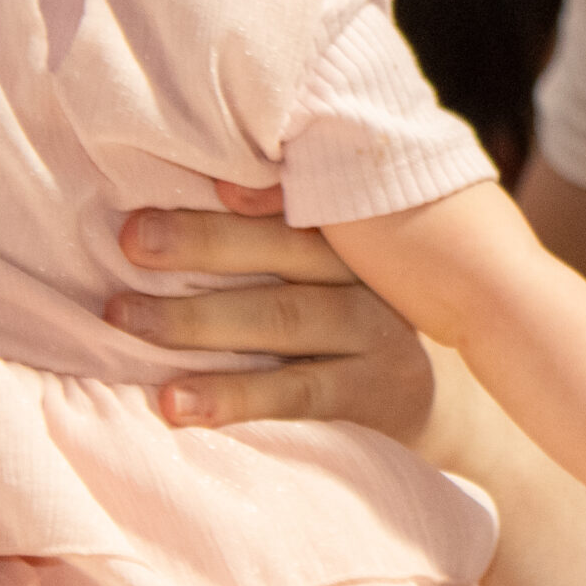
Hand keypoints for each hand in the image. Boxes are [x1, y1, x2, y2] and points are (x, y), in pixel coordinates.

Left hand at [111, 184, 436, 448]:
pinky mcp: (372, 395)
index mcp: (353, 233)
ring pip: (283, 317)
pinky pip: (297, 393)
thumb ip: (287, 234)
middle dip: (201, 241)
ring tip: (126, 319)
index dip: (244, 188)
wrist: (459, 407)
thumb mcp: (344, 271)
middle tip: (129, 240)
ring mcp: (377, 333)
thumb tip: (195, 197)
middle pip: (285, 247)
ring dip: (197, 320)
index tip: (184, 178)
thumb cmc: (365, 324)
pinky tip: (175, 403)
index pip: (298, 198)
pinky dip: (234, 396)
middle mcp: (369, 272)